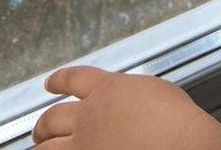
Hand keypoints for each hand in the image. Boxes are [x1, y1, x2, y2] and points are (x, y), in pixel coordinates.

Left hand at [32, 65, 220, 148]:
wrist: (180, 144)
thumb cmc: (175, 120)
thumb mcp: (152, 90)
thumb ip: (130, 94)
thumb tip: (127, 100)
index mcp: (107, 89)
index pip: (73, 78)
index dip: (58, 80)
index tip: (50, 83)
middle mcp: (89, 116)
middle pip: (52, 117)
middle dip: (43, 123)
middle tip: (40, 128)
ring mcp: (85, 145)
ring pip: (47, 147)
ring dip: (42, 148)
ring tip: (39, 148)